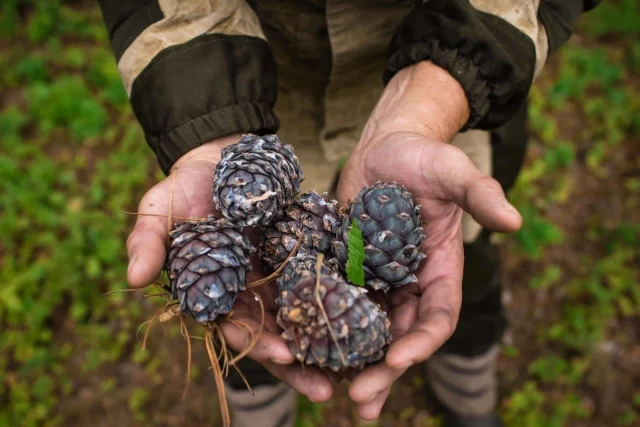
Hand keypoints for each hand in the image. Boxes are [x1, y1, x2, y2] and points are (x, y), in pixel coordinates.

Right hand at [126, 136, 334, 401]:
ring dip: (322, 341)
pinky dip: (338, 297)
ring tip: (351, 367)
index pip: (233, 324)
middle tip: (324, 389)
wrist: (221, 157)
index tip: (282, 355)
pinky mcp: (299, 253)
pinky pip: (319, 278)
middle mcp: (247, 289)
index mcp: (214, 289)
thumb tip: (132, 278)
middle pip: (271, 331)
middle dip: (296, 361)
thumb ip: (147, 240)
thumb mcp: (160, 208)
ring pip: (299, 313)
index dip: (255, 341)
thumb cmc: (185, 186)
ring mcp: (275, 273)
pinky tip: (363, 315)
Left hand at [337, 62, 522, 418]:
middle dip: (384, 369)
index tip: (397, 357)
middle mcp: (410, 283)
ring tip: (334, 394)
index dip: (421, 341)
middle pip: (399, 336)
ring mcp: (377, 278)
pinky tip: (305, 349)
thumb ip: (480, 194)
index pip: (437, 317)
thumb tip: (514, 220)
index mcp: (441, 270)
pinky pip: (337, 303)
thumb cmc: (424, 156)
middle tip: (362, 399)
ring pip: (367, 329)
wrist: (386, 145)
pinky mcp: (347, 268)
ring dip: (354, 362)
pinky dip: (327, 327)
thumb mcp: (453, 171)